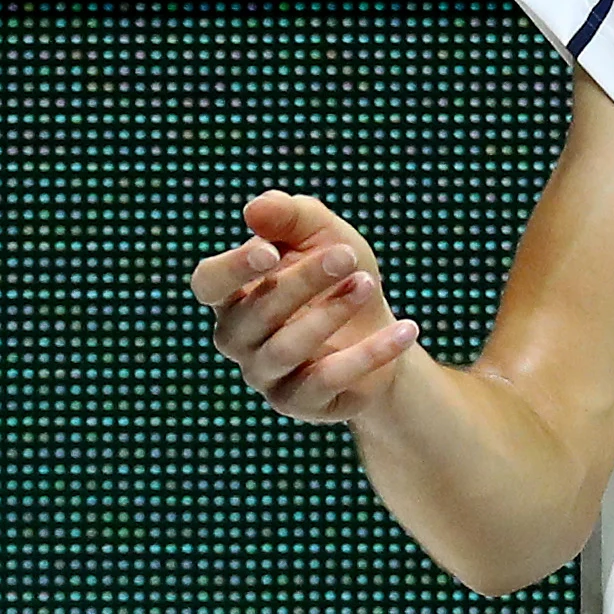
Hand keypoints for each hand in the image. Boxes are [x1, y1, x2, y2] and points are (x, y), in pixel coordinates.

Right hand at [192, 190, 421, 422]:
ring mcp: (266, 375)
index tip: (271, 251)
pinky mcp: (300, 402)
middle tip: (347, 257)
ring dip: (332, 313)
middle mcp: (239, 338)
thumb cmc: (339, 274)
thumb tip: (254, 210)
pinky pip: (329, 379)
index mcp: (232, 294)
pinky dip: (371, 353)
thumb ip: (288, 215)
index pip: (208, 283)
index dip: (232, 269)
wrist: (381, 327)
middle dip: (303, 281)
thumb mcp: (322, 233)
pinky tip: (406, 330)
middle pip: (256, 314)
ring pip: (287, 347)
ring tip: (368, 284)